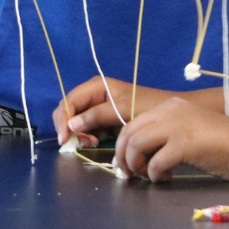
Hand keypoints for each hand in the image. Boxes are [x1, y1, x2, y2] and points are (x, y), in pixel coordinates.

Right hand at [53, 75, 175, 146]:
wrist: (165, 116)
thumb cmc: (145, 106)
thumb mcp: (121, 109)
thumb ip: (96, 116)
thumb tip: (71, 125)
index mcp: (96, 86)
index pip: (68, 101)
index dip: (63, 119)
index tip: (65, 139)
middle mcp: (93, 95)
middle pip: (68, 111)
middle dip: (70, 128)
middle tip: (82, 142)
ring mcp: (97, 108)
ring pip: (75, 123)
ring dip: (78, 135)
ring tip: (92, 143)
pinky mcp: (102, 121)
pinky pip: (86, 130)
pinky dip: (86, 137)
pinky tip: (96, 142)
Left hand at [115, 96, 228, 181]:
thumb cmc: (222, 143)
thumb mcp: (189, 130)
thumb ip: (165, 135)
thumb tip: (139, 154)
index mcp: (171, 106)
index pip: (132, 123)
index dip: (123, 146)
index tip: (126, 164)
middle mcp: (171, 111)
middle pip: (129, 133)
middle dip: (124, 157)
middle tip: (130, 175)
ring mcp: (178, 125)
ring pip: (136, 145)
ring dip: (137, 166)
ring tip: (150, 176)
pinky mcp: (186, 144)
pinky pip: (155, 163)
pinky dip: (156, 175)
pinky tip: (168, 178)